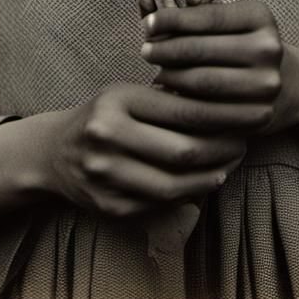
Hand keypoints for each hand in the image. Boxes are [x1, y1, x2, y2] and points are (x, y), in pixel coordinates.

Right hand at [46, 82, 263, 218]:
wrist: (53, 153)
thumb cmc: (104, 115)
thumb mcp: (128, 93)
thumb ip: (168, 98)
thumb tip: (226, 105)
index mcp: (116, 100)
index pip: (182, 109)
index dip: (221, 116)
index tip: (243, 116)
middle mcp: (107, 136)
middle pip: (183, 150)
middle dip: (222, 149)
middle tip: (244, 143)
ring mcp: (106, 175)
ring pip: (175, 184)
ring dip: (212, 176)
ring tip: (231, 163)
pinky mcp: (109, 205)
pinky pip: (160, 204)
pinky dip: (190, 193)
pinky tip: (206, 180)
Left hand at [141, 0, 298, 136]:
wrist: (284, 82)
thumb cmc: (241, 40)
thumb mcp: (230, 10)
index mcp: (259, 16)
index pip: (207, 16)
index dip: (172, 19)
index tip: (147, 24)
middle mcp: (268, 48)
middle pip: (202, 51)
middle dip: (166, 50)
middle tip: (145, 51)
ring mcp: (267, 84)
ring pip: (204, 83)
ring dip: (171, 77)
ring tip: (157, 71)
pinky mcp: (260, 114)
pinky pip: (212, 111)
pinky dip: (184, 103)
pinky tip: (171, 94)